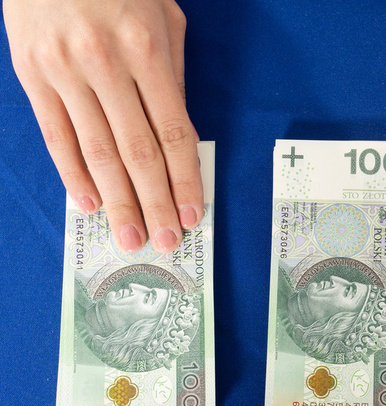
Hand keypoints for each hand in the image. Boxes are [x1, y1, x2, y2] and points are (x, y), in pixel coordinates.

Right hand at [3, 0, 201, 252]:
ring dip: (117, 201)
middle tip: (165, 242)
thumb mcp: (165, 17)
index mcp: (147, 51)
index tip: (192, 215)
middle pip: (137, 153)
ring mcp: (63, 72)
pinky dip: (74, 174)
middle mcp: (105, 66)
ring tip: (130, 236)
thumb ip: (173, 76)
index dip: (185, 180)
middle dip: (154, 203)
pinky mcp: (31, 75)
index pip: (174, 134)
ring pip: (97, 153)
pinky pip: (56, 136)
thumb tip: (177, 134)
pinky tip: (90, 203)